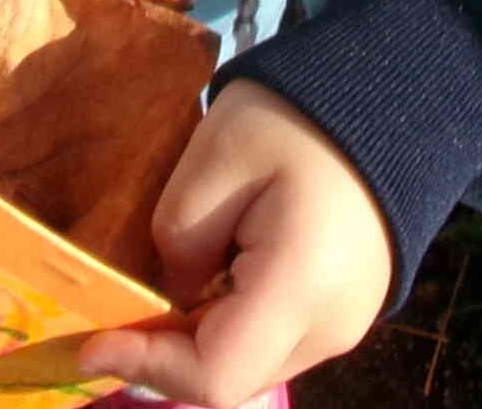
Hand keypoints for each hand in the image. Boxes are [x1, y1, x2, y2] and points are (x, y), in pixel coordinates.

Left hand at [78, 86, 389, 408]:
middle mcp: (330, 328)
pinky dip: (228, 325)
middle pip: (231, 378)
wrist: (388, 103)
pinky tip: (207, 278)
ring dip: (195, 342)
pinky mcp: (342, 315)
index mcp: (302, 286)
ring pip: (250, 365)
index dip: (148, 366)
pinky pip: (272, 341)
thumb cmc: (297, 118)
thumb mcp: (218, 155)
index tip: (92, 339)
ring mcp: (343, 328)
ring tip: (156, 292)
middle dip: (165, 355)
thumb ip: (180, 237)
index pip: (216, 373)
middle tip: (114, 312)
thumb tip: (168, 297)